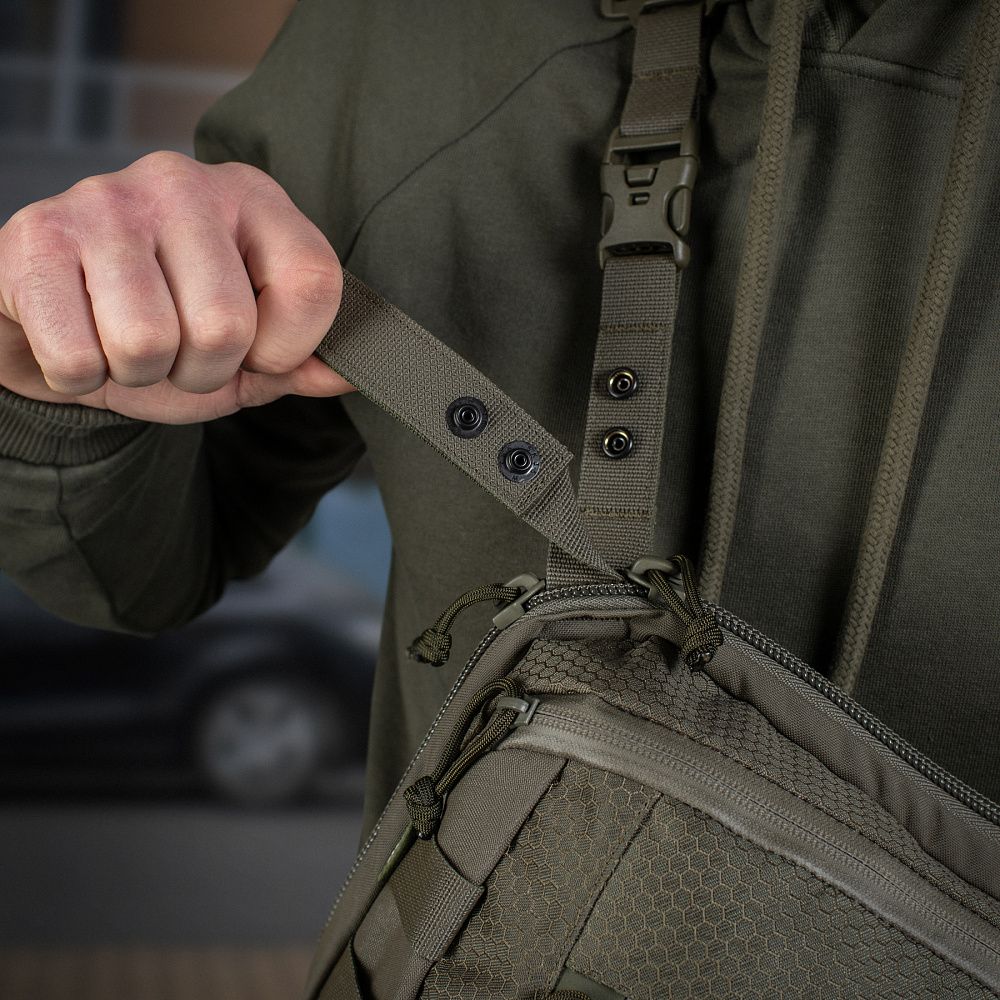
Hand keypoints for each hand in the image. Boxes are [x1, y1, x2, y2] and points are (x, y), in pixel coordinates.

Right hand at [0, 152, 352, 423]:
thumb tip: (357, 374)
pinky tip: (81, 340)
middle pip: (226, 327)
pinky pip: (79, 356)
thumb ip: (301, 362)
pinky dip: (81, 376)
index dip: (287, 347)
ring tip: (128, 345)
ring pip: (149, 343)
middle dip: (202, 372)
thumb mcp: (248, 352)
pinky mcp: (36, 234)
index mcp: (254, 198)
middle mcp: (183, 182)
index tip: (255, 351)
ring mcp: (105, 200)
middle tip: (177, 354)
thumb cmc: (166, 331)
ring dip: (140, 375)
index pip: (315, 283)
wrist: (58, 318)